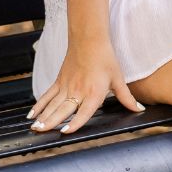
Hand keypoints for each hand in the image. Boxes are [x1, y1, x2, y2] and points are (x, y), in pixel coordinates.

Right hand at [28, 38, 143, 133]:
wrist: (89, 39)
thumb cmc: (105, 58)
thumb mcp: (118, 79)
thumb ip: (126, 98)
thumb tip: (138, 109)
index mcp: (93, 93)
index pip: (83, 112)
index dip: (74, 123)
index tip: (65, 132)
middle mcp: (78, 91)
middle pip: (62, 110)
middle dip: (50, 122)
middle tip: (40, 132)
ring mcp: (66, 86)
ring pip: (52, 104)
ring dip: (42, 116)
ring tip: (34, 127)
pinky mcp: (59, 81)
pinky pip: (47, 95)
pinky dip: (39, 105)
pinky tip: (32, 114)